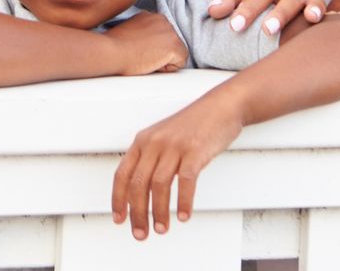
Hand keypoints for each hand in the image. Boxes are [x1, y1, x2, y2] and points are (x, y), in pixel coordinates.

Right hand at [106, 11, 188, 75]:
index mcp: (151, 16)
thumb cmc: (114, 46)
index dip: (153, 49)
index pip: (162, 37)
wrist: (112, 51)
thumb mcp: (130, 32)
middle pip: (171, 44)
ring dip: (164, 60)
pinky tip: (151, 63)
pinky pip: (180, 63)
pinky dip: (168, 68)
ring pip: (177, 54)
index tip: (139, 50)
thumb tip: (148, 44)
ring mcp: (170, 32)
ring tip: (144, 59)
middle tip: (140, 56)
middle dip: (160, 53)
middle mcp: (163, 20)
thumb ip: (143, 33)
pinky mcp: (175, 46)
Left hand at [111, 95, 244, 238]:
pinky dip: (184, 201)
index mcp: (143, 141)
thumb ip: (150, 158)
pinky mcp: (195, 150)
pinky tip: (184, 215)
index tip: (119, 219)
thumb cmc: (193, 126)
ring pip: (159, 185)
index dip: (118, 199)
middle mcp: (155, 142)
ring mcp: (175, 146)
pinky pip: (185, 181)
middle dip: (137, 213)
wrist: (220, 106)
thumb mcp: (163, 137)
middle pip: (138, 183)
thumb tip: (140, 191)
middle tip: (141, 232)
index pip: (122, 174)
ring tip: (162, 228)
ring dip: (159, 212)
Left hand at [207, 0, 324, 36]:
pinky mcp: (313, 11)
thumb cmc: (243, 1)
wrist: (260, 8)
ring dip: (305, 11)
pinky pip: (321, 7)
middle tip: (267, 30)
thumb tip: (215, 10)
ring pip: (308, 1)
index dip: (248, 10)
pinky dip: (321, 11)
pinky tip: (316, 21)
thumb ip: (222, 0)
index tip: (235, 26)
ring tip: (308, 20)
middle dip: (278, 14)